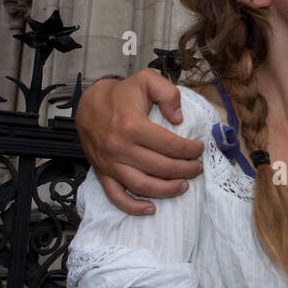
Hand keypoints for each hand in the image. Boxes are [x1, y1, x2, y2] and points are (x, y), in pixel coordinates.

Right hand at [77, 71, 203, 214]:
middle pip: (160, 168)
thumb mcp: (146, 79)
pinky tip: (151, 208)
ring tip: (183, 185)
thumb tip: (179, 119)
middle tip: (197, 168)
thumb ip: (168, 93)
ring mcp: (110, 163)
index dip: (190, 149)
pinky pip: (116, 197)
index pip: (170, 145)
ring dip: (167, 190)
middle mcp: (120, 148)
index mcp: (132, 125)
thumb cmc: (121, 93)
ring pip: (142, 186)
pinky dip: (133, 207)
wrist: (88, 103)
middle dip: (185, 170)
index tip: (199, 148)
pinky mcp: (102, 173)